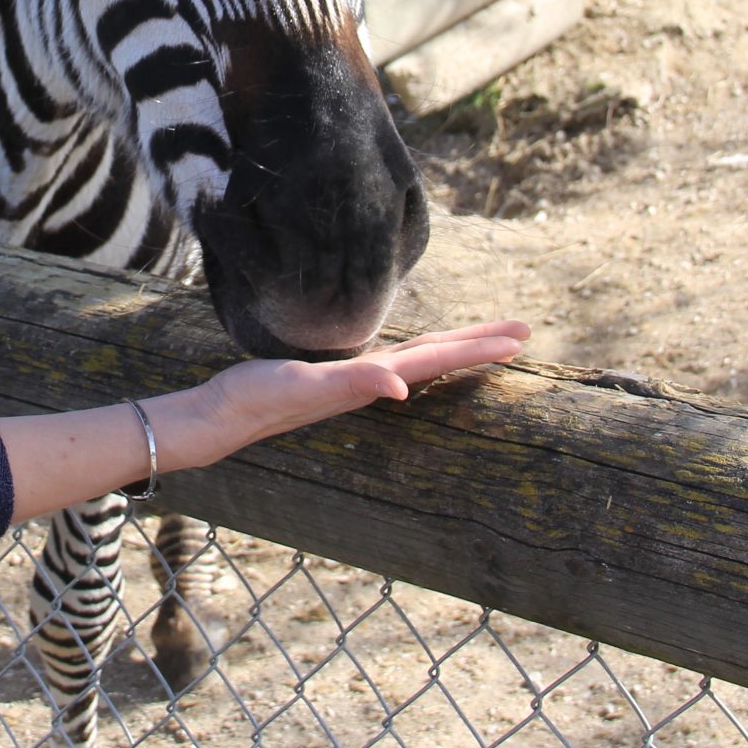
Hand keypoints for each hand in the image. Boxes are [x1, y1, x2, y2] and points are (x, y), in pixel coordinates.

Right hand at [186, 318, 529, 466]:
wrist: (224, 416)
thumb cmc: (261, 399)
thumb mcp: (307, 387)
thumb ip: (355, 384)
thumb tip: (404, 387)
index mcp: (374, 378)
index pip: (438, 357)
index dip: (478, 347)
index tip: (519, 338)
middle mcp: (373, 381)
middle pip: (439, 357)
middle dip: (481, 345)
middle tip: (523, 331)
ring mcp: (355, 381)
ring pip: (419, 360)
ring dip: (455, 349)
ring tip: (485, 342)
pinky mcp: (334, 377)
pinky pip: (390, 363)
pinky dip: (415, 356)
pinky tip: (416, 361)